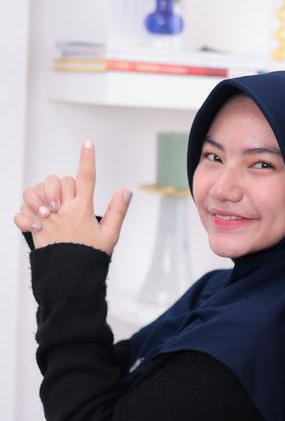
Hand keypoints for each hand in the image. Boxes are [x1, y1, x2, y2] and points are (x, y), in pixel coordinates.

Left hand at [13, 140, 131, 254]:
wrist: (69, 278)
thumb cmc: (90, 257)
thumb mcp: (110, 235)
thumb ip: (117, 211)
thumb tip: (126, 191)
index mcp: (83, 210)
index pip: (87, 178)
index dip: (88, 158)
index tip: (88, 142)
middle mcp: (63, 211)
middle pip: (63, 181)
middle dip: (66, 185)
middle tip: (69, 200)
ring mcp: (47, 218)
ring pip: (39, 190)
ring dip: (44, 194)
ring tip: (50, 208)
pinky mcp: (33, 228)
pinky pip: (22, 210)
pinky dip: (26, 211)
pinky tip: (37, 219)